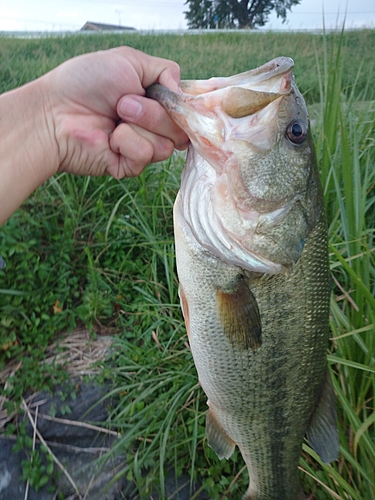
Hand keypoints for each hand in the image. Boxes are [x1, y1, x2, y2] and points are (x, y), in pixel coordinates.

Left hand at [44, 46, 188, 177]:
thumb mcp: (129, 61)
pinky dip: (128, 143)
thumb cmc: (85, 83)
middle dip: (154, 113)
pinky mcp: (130, 165)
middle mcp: (150, 126)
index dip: (180, 106)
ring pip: (167, 145)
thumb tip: (182, 92)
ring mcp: (140, 146)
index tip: (165, 96)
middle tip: (123, 104)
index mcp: (153, 101)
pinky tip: (110, 139)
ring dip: (140, 126)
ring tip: (115, 118)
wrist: (55, 113)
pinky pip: (147, 155)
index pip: (185, 110)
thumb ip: (165, 70)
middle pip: (180, 129)